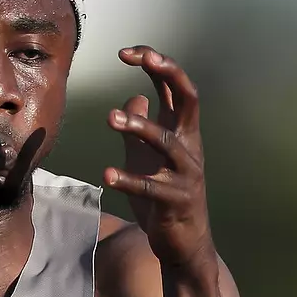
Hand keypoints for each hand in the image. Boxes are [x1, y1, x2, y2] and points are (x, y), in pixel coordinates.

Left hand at [103, 46, 212, 270]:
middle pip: (187, 99)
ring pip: (166, 142)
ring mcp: (186, 173)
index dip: (156, 64)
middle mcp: (190, 146)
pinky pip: (151, 187)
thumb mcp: (148, 157)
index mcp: (183, 132)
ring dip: (139, 127)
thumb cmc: (165, 196)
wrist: (184, 243)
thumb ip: (141, 127)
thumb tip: (132, 98)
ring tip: (110, 119)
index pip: (175, 87)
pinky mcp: (176, 201)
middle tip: (142, 59)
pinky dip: (128, 180)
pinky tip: (106, 176)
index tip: (126, 53)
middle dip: (167, 74)